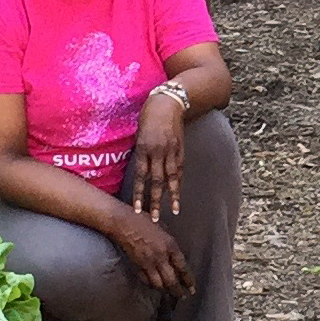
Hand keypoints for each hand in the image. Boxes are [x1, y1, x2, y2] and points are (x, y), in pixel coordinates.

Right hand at [111, 210, 195, 296]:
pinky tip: (155, 287)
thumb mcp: (163, 228)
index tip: (192, 288)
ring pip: (159, 284)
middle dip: (178, 291)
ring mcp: (148, 263)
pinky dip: (151, 285)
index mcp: (170, 245)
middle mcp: (161, 256)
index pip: (182, 267)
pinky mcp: (137, 266)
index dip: (188, 279)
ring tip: (170, 296)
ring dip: (165, 291)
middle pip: (172, 280)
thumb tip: (175, 256)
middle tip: (182, 296)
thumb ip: (170, 243)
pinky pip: (146, 280)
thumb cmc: (144, 220)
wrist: (124, 223)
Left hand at [130, 94, 185, 220]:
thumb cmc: (148, 115)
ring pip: (171, 178)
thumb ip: (140, 152)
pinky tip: (178, 194)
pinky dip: (179, 183)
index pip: (141, 176)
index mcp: (143, 147)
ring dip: (172, 196)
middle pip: (156, 181)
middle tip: (154, 218)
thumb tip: (139, 170)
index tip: (138, 210)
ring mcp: (171, 150)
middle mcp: (158, 151)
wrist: (168, 101)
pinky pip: (179, 169)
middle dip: (155, 201)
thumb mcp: (139, 133)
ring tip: (174, 211)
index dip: (139, 194)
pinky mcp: (181, 148)